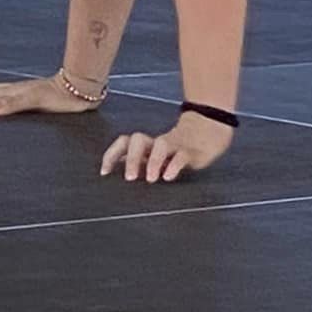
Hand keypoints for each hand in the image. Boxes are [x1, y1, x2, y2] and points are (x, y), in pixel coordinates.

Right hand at [0, 73, 101, 118]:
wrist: (79, 91)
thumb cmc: (56, 94)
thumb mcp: (32, 99)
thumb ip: (11, 104)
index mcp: (13, 90)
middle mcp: (17, 92)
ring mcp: (26, 97)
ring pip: (4, 98)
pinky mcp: (35, 103)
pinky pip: (14, 105)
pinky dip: (5, 107)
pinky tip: (6, 113)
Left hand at [101, 110, 233, 182]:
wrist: (207, 133)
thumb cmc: (175, 151)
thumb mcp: (156, 159)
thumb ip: (139, 165)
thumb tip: (115, 175)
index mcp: (146, 146)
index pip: (123, 142)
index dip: (111, 154)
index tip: (104, 173)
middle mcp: (156, 143)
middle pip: (138, 140)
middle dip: (132, 158)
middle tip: (130, 179)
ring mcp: (174, 145)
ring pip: (160, 145)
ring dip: (153, 161)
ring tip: (151, 179)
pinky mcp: (190, 151)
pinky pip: (181, 155)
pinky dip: (174, 165)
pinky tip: (169, 177)